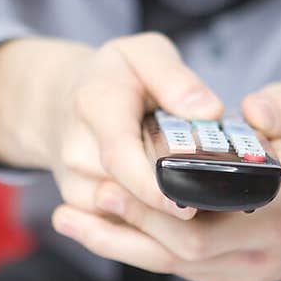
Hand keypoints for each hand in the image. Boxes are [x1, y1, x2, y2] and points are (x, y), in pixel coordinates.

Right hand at [45, 31, 224, 225]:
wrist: (61, 100)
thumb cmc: (114, 75)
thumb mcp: (144, 53)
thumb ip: (174, 77)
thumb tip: (208, 111)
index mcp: (96, 105)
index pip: (120, 156)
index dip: (152, 187)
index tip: (187, 204)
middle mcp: (77, 151)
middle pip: (126, 195)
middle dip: (172, 203)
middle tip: (220, 202)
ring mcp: (75, 183)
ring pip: (125, 217)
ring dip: (165, 218)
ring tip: (202, 200)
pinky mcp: (81, 205)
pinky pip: (120, 227)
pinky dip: (153, 224)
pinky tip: (177, 206)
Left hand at [51, 81, 280, 280]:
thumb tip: (252, 109)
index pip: (249, 184)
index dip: (192, 183)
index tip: (147, 170)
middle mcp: (275, 234)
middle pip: (194, 239)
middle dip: (139, 217)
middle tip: (96, 192)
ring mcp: (255, 268)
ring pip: (176, 263)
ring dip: (119, 243)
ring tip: (67, 218)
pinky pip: (176, 273)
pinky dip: (134, 252)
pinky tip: (95, 232)